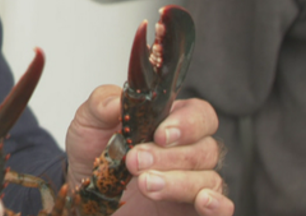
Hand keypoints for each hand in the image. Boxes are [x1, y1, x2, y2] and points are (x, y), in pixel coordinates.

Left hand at [65, 87, 230, 215]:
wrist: (83, 195)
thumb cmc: (93, 155)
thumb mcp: (88, 124)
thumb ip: (102, 105)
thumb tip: (118, 102)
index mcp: (170, 124)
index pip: (200, 115)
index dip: (187, 123)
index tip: (161, 134)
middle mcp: (186, 153)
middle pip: (205, 148)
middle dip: (170, 156)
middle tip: (136, 161)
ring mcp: (191, 183)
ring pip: (210, 179)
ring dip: (179, 182)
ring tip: (146, 184)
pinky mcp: (190, 211)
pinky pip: (222, 209)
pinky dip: (218, 206)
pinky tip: (203, 202)